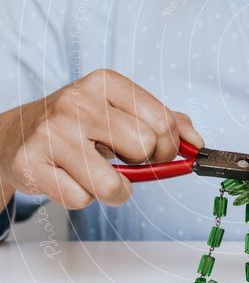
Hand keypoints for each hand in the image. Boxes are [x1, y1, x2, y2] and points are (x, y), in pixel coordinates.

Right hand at [0, 69, 204, 209]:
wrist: (17, 134)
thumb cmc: (79, 125)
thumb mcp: (120, 110)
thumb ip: (165, 122)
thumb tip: (196, 144)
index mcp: (104, 82)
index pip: (162, 121)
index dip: (169, 147)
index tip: (158, 152)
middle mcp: (77, 102)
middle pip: (142, 149)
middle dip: (142, 166)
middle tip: (123, 161)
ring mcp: (51, 133)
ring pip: (112, 185)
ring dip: (114, 190)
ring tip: (97, 174)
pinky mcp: (31, 164)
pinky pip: (80, 200)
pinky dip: (81, 197)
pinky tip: (68, 177)